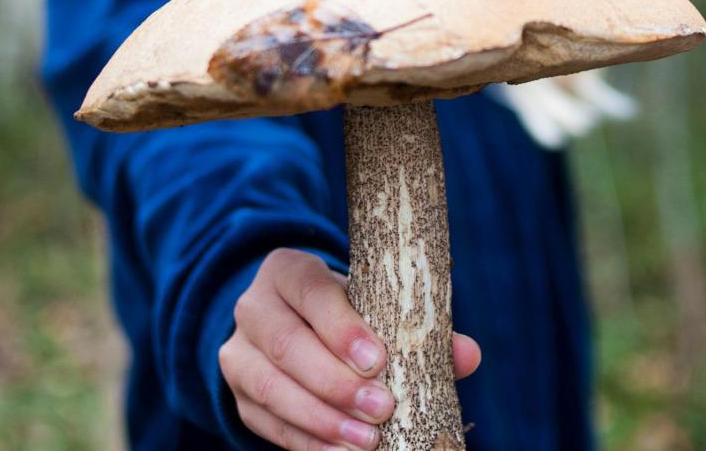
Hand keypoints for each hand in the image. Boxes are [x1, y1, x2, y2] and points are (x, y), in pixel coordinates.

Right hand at [219, 248, 481, 449]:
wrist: (293, 324)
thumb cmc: (348, 312)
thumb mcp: (376, 304)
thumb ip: (419, 326)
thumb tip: (467, 355)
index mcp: (288, 271)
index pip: (309, 291)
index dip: (341, 326)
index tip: (378, 359)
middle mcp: (254, 307)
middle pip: (286, 344)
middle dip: (336, 382)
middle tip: (382, 407)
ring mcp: (238, 353)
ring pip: (271, 387)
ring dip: (322, 419)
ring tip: (367, 440)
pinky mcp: (239, 395)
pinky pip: (267, 423)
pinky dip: (307, 442)